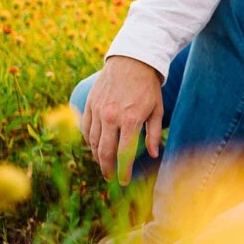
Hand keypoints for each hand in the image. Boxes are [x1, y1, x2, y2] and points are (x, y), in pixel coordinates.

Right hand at [81, 55, 163, 183]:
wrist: (131, 62)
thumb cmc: (148, 88)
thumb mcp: (157, 110)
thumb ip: (153, 134)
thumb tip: (153, 155)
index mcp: (130, 120)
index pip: (124, 153)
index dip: (123, 170)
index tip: (123, 181)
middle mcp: (111, 117)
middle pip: (104, 151)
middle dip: (106, 168)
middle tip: (109, 178)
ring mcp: (98, 110)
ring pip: (92, 140)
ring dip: (96, 155)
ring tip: (102, 164)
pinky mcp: (90, 104)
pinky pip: (86, 127)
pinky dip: (88, 140)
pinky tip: (94, 146)